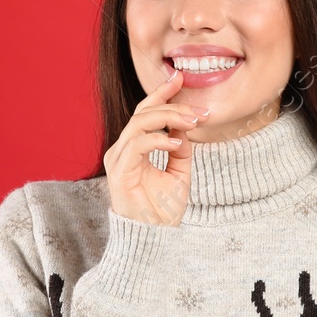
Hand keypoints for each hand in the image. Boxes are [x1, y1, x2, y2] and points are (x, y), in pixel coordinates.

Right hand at [104, 67, 209, 225]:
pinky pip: (136, 145)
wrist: (154, 240)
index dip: (161, 93)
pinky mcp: (119, 172)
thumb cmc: (163, 211)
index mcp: (134, 149)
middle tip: (198, 110)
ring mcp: (118, 160)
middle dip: (171, 104)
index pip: (145, 112)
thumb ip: (180, 149)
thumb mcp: (179, 173)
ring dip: (169, 118)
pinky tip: (176, 142)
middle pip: (143, 112)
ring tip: (193, 122)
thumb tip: (185, 127)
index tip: (180, 77)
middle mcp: (122, 150)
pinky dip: (158, 139)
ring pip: (139, 123)